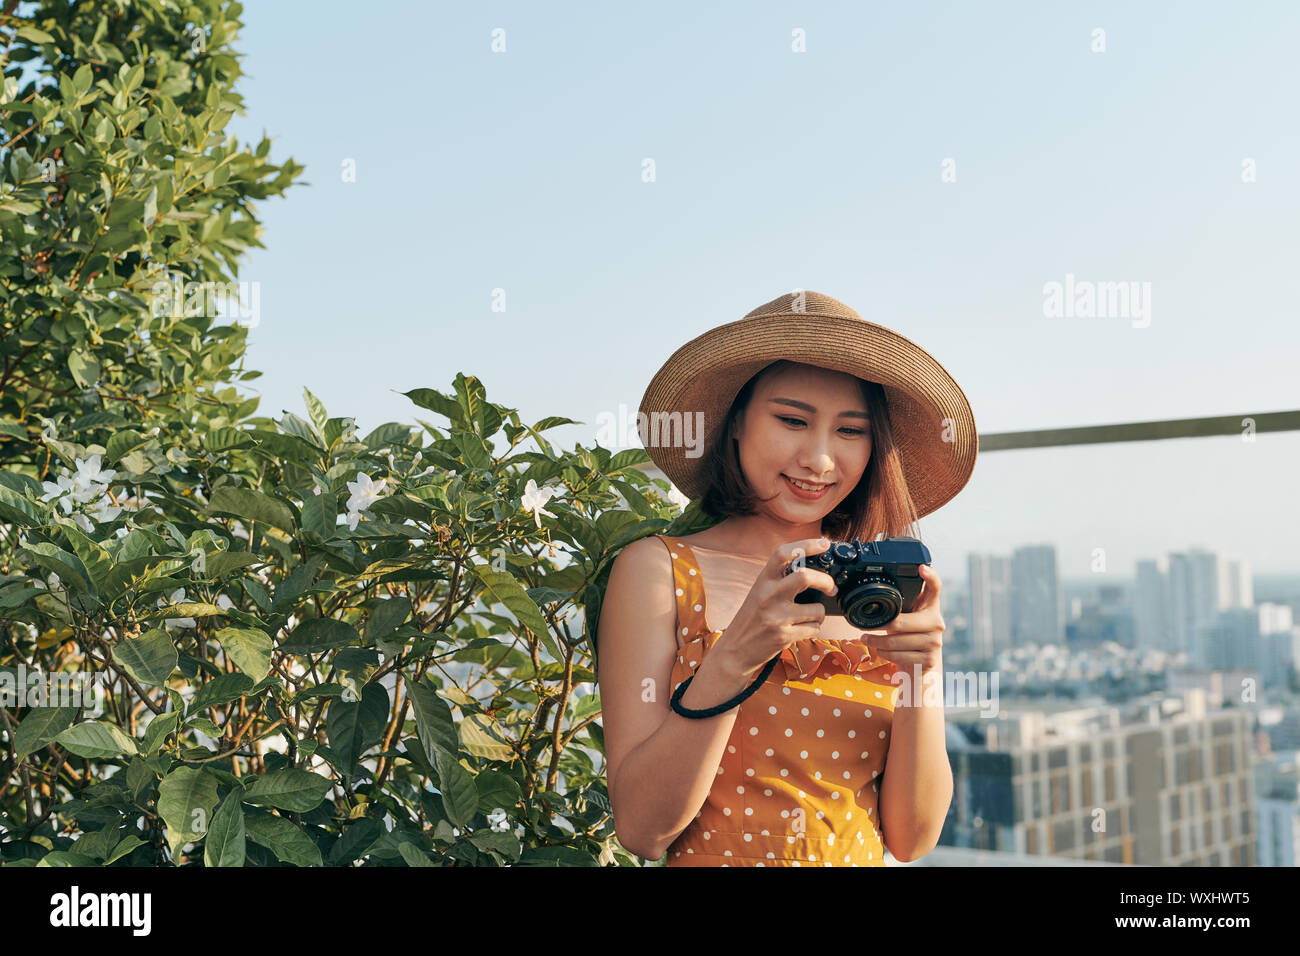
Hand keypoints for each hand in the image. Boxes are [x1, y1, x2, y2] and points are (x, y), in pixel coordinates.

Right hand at [713, 537, 838, 680]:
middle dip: (826, 581)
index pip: (783, 554)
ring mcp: (776, 616)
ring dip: (819, 614)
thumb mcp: (760, 593)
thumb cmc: (751, 619)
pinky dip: (813, 628)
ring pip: (816, 609)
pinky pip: (813, 628)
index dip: (806, 545)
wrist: (735, 650)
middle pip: (805, 577)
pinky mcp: (783, 636)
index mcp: (763, 580)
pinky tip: (800, 629)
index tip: (824, 543)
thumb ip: (780, 580)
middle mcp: (768, 595)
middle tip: (831, 587)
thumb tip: (813, 570)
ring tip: (809, 616)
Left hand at [859, 564, 943, 671]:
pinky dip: (885, 654)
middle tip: (864, 630)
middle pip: (899, 622)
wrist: (922, 666)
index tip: (922, 567)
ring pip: (895, 641)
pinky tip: (882, 651)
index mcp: (931, 607)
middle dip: (878, 627)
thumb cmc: (909, 636)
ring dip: (876, 643)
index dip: (930, 577)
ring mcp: (935, 642)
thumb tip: (873, 598)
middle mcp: (937, 622)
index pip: (935, 588)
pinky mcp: (929, 659)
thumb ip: (900, 606)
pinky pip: (898, 656)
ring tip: (868, 640)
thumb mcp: (907, 618)